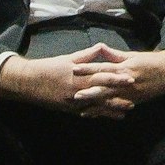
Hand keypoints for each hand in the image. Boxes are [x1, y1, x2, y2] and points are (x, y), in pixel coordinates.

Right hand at [0, 44, 164, 118]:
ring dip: (112, 109)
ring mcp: (74, 102)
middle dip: (119, 97)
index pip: (103, 77)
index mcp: (80, 77)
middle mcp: (79, 91)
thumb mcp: (68, 59)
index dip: (117, 78)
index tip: (131, 79)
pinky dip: (99, 115)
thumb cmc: (50, 67)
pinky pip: (87, 113)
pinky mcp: (69, 109)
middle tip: (135, 100)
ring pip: (97, 107)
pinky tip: (109, 117)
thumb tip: (101, 47)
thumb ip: (87, 55)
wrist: (29, 82)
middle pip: (103, 95)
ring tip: (127, 111)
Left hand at [68, 43, 164, 118]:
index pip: (103, 67)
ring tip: (83, 109)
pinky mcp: (135, 100)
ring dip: (97, 105)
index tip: (74, 68)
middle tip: (75, 95)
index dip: (89, 68)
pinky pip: (118, 107)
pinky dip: (107, 111)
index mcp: (124, 67)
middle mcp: (126, 81)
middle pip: (106, 86)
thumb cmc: (151, 61)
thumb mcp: (133, 55)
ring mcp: (131, 92)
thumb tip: (100, 47)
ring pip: (111, 99)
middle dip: (90, 91)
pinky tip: (96, 115)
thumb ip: (115, 55)